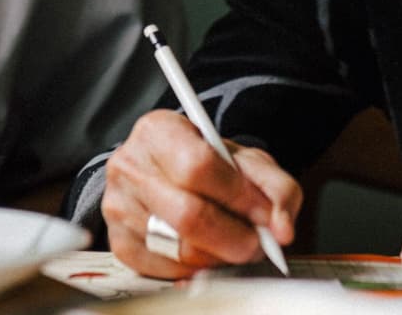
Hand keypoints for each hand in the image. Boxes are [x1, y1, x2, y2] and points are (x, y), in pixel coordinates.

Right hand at [103, 109, 299, 279]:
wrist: (166, 173)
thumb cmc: (206, 165)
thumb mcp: (244, 160)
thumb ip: (275, 186)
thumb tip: (282, 227)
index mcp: (159, 130)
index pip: (198, 167)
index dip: (238, 197)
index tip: (265, 214)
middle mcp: (130, 165)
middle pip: (187, 215)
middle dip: (234, 237)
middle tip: (257, 243)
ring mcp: (119, 205)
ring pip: (178, 248)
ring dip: (219, 255)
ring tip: (233, 243)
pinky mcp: (119, 242)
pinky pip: (165, 269)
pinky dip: (196, 269)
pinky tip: (207, 252)